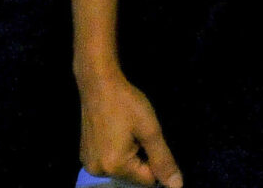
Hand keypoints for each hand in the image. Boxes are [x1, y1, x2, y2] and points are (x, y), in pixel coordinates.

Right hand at [77, 66, 182, 187]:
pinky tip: (117, 133)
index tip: (150, 139)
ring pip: (122, 170)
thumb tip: (177, 186)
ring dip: (130, 155)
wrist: (98, 84)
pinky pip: (109, 162)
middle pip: (133, 177)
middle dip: (142, 159)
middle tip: (137, 133)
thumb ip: (163, 160)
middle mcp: (97, 171)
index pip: (147, 181)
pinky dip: (117, 153)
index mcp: (115, 167)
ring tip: (126, 131)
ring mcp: (88, 164)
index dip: (155, 161)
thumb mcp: (150, 130)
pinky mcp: (85, 155)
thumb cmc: (126, 103)